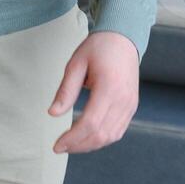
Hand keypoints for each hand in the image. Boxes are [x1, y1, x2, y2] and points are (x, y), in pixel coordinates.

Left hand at [48, 30, 139, 153]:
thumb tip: (53, 114)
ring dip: (90, 145)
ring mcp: (130, 104)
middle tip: (60, 147)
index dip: (72, 138)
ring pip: (111, 136)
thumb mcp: (77, 63)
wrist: (124, 37)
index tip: (57, 145)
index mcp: (109, 87)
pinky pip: (118, 131)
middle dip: (79, 145)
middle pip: (101, 134)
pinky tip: (87, 137)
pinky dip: (102, 139)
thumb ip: (66, 90)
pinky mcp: (132, 106)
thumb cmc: (99, 47)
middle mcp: (124, 99)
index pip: (90, 123)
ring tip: (72, 144)